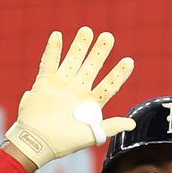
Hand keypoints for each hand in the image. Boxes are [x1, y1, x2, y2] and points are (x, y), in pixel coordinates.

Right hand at [5, 28, 135, 168]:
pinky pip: (49, 62)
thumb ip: (111, 126)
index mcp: (90, 103)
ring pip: (73, 60)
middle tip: (109, 37)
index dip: (119, 74)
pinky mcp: (45, 82)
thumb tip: (132, 124)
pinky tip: (57, 35)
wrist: (38, 142)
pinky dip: (52, 49)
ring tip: (87, 30)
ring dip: (80, 45)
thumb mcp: (92, 134)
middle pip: (92, 67)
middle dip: (100, 52)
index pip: (109, 85)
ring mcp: (61, 85)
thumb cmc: (65, 142)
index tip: (129, 60)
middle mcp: (77, 91)